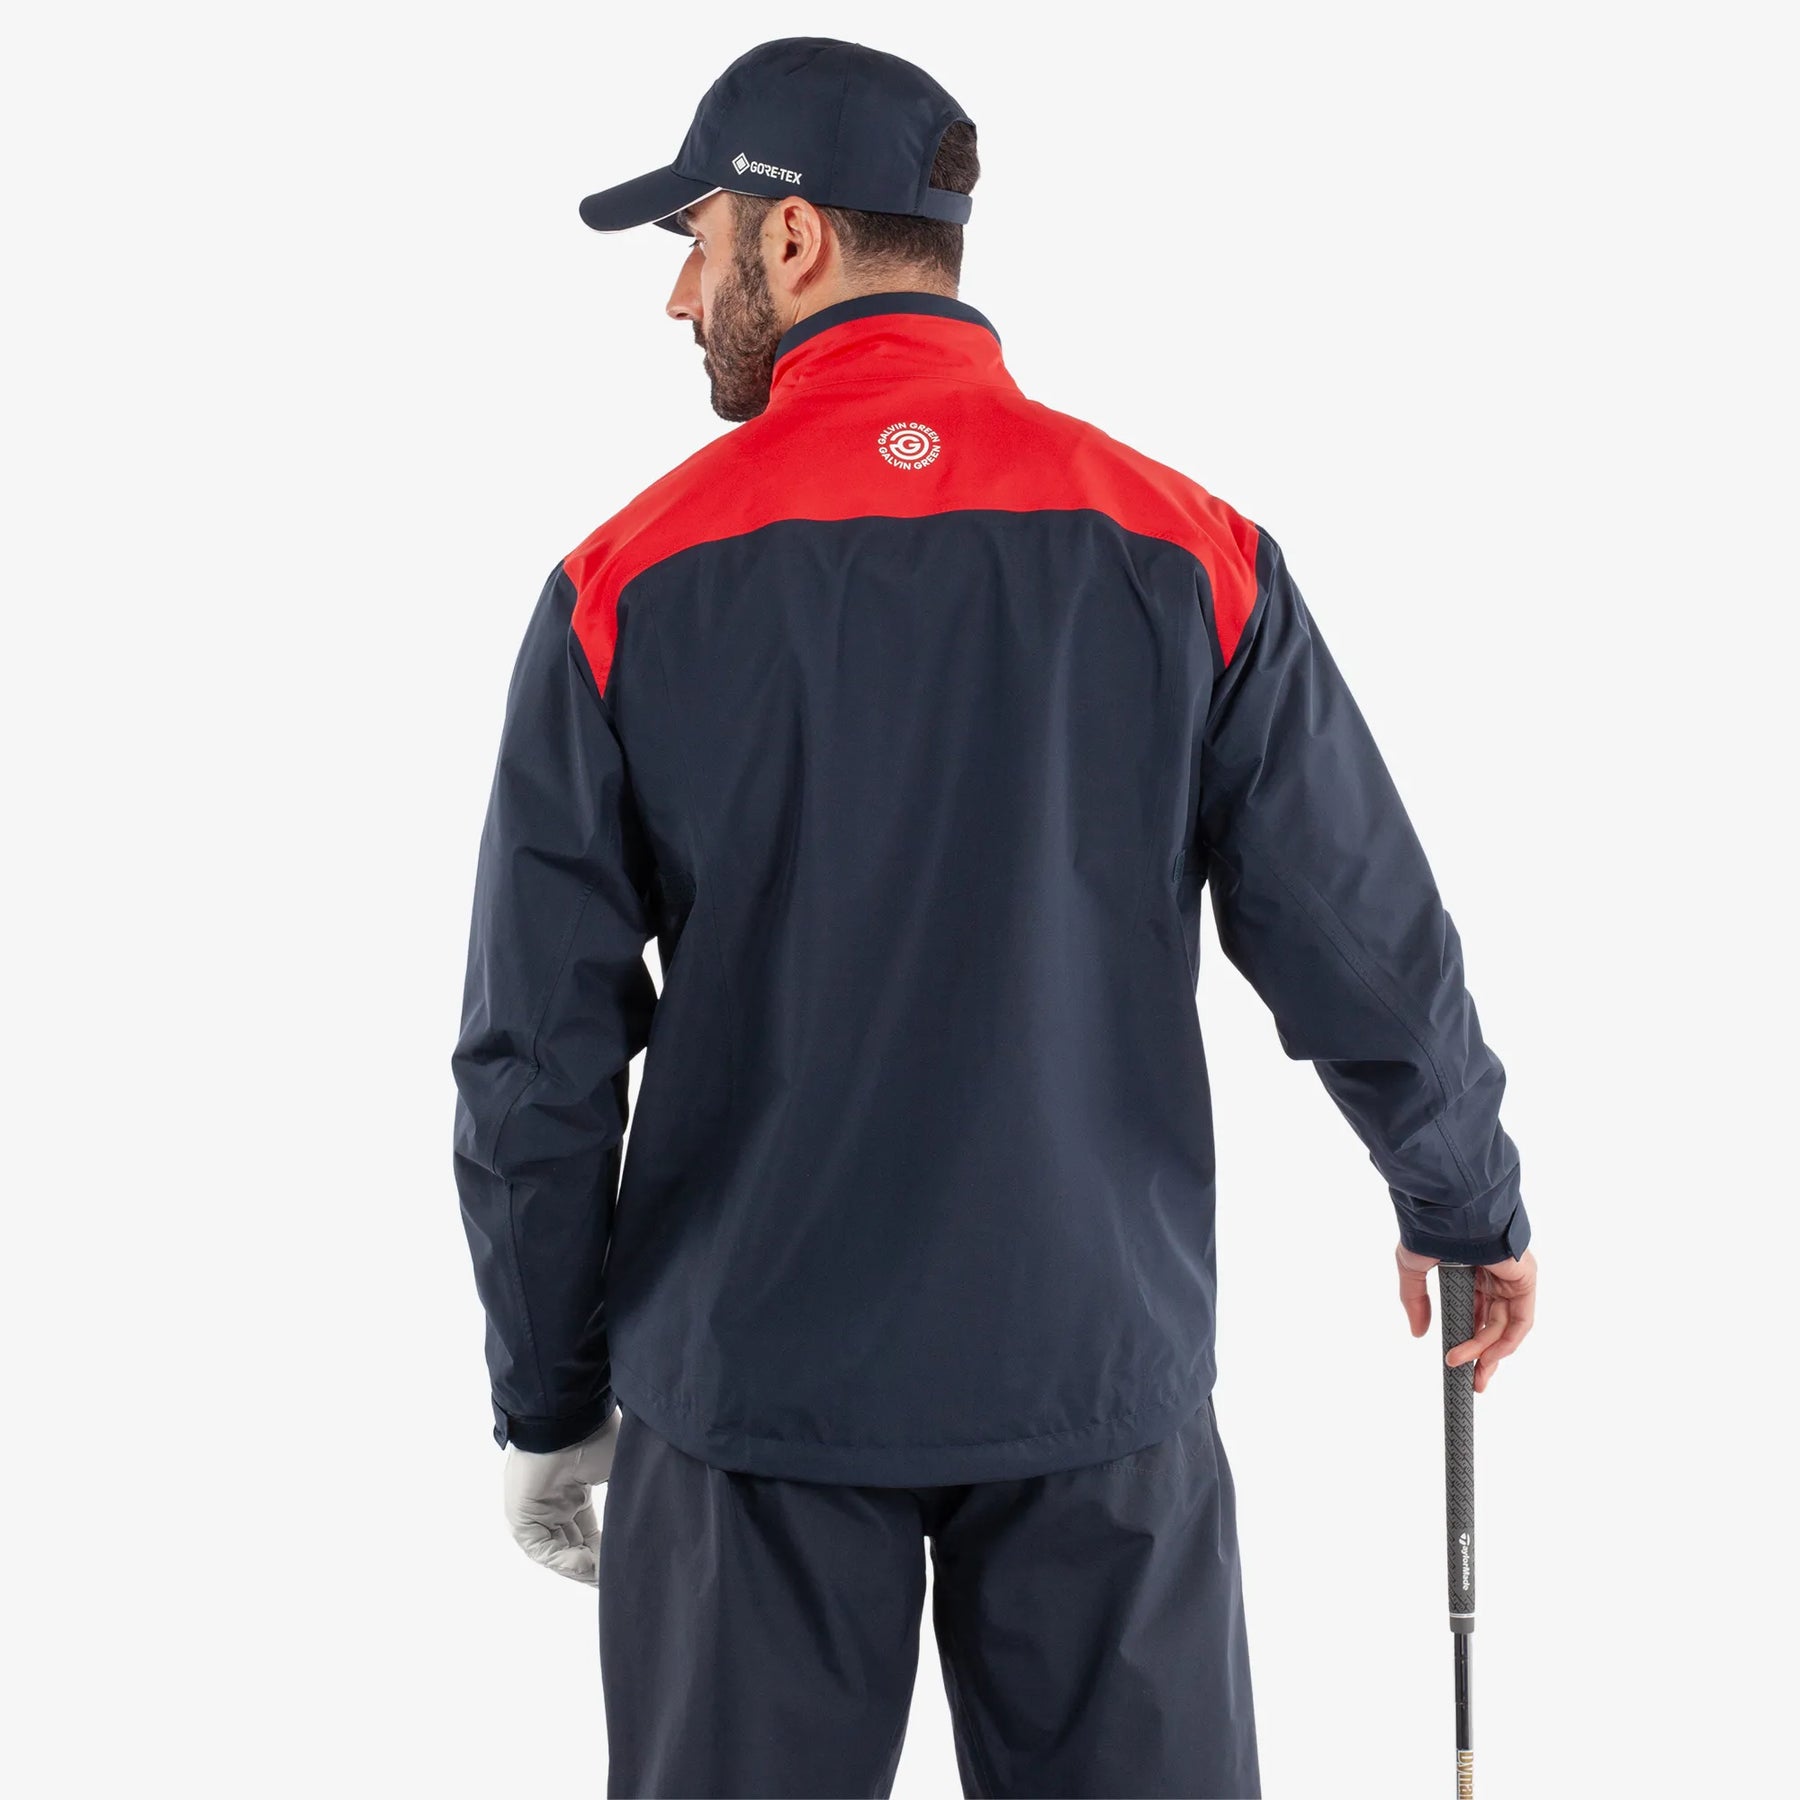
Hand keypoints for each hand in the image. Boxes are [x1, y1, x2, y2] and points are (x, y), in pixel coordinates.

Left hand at [502, 1411, 621, 1583]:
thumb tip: (647, 1528)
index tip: (621, 1561)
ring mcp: (536, 1510)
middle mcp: (552, 1502)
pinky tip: (586, 1564)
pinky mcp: (522, 1516)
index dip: (603, 1549)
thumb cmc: (596, 1435)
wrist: (569, 1419)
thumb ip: (624, 1501)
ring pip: (557, 1551)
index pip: (585, 1531)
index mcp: (572, 1490)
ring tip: (602, 1576)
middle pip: (571, 1544)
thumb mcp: (617, 1471)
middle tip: (613, 1577)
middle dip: (593, 1563)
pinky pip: (541, 1548)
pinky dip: (563, 1560)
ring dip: (580, 1567)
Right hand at [1396, 1242, 1537, 1393]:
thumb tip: (1418, 1332)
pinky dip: (1506, 1341)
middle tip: (1471, 1382)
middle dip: (1482, 1356)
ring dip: (1486, 1351)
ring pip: (1504, 1326)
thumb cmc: (1430, 1227)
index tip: (1455, 1362)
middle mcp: (1495, 1275)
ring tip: (1466, 1369)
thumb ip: (1416, 1300)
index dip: (1468, 1340)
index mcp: (1472, 1269)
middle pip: (1494, 1325)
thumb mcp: (1414, 1267)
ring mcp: (1511, 1277)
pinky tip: (1486, 1356)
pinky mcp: (1524, 1279)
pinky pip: (1520, 1319)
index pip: (1476, 1312)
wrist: (1448, 1207)